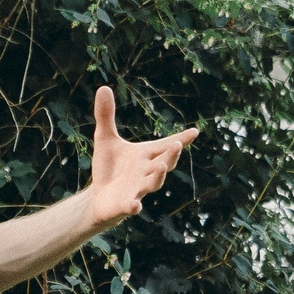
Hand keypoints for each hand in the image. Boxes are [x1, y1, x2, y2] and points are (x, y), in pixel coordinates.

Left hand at [84, 87, 198, 230]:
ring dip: (159, 175)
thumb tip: (104, 87)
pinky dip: (134, 206)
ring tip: (163, 165)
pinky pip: (132, 206)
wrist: (98, 197)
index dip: (182, 138)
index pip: (166, 144)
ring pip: (154, 183)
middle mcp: (147, 171)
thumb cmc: (108, 168)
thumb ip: (106, 116)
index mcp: (146, 155)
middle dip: (172, 154)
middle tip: (178, 144)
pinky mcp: (125, 204)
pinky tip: (135, 206)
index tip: (195, 131)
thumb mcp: (105, 139)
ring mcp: (138, 189)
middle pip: (165, 162)